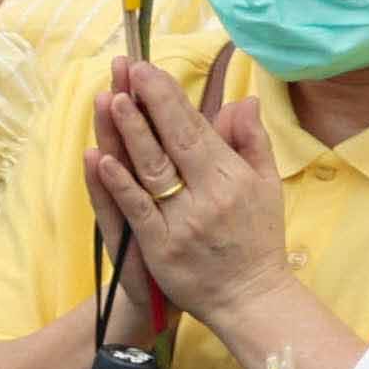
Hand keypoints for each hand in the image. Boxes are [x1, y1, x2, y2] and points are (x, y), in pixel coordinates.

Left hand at [85, 58, 290, 324]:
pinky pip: (137, 211)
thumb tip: (242, 101)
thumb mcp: (266, 187)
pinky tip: (102, 159)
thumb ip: (252, 142)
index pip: (197, 129)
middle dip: (148, 104)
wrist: (250, 298)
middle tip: (126, 70)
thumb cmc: (257, 240)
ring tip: (112, 100)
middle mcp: (209, 195)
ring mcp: (183, 222)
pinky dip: (119, 184)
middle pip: (173, 142)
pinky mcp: (161, 247)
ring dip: (130, 134)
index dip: (170, 98)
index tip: (149, 69)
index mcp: (233, 177)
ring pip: (151, 170)